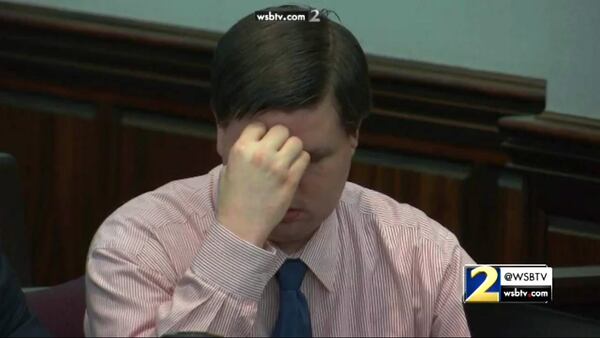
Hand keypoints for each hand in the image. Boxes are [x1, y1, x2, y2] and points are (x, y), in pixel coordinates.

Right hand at [216, 122, 309, 246]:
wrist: (241, 226)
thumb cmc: (232, 198)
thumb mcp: (228, 169)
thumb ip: (243, 151)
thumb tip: (256, 139)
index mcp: (241, 149)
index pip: (258, 125)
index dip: (261, 134)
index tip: (262, 143)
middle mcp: (261, 153)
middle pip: (281, 130)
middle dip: (280, 138)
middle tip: (277, 150)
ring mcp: (278, 166)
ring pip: (296, 141)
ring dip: (293, 148)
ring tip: (287, 159)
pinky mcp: (291, 179)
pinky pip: (304, 158)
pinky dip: (301, 161)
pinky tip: (293, 169)